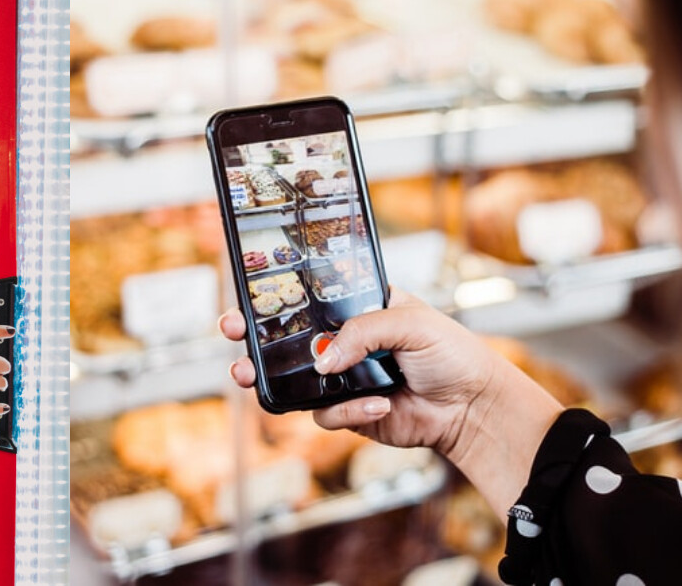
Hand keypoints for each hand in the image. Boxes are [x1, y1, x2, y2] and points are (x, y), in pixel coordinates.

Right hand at [219, 287, 516, 457]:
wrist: (473, 408)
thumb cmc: (452, 355)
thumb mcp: (411, 323)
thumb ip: (362, 332)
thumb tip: (323, 361)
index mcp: (359, 309)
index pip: (311, 297)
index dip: (278, 295)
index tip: (251, 293)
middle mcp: (346, 342)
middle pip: (288, 338)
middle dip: (254, 336)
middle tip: (233, 331)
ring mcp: (344, 378)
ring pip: (293, 380)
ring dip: (272, 378)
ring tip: (250, 376)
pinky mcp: (349, 413)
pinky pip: (325, 414)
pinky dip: (348, 411)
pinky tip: (380, 406)